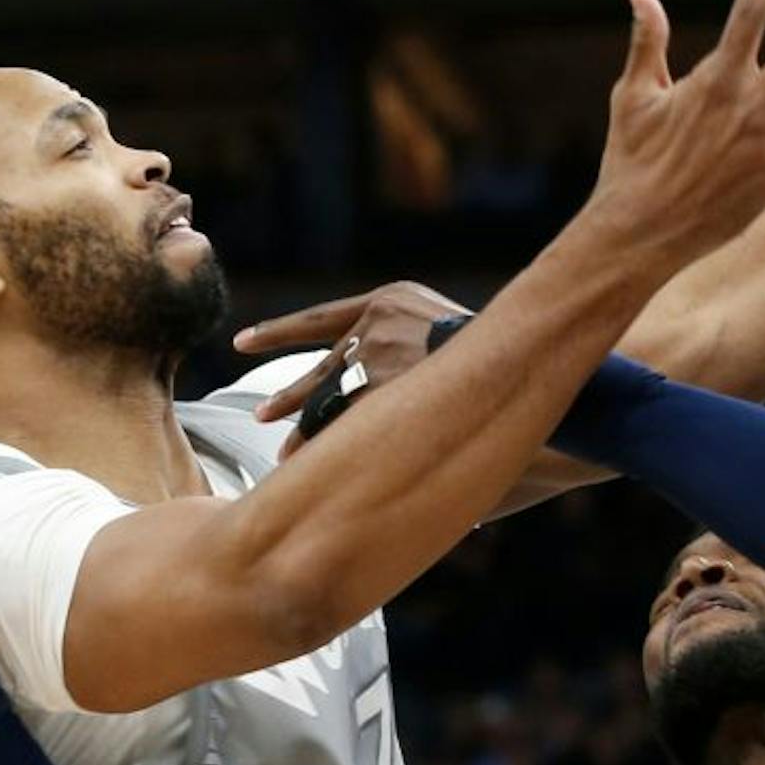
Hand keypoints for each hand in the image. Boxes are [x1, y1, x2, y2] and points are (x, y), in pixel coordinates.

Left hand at [232, 282, 472, 459]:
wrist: (521, 350)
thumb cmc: (492, 346)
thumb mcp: (443, 323)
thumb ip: (409, 338)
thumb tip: (394, 368)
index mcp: (386, 301)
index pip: (320, 319)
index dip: (279, 332)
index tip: (244, 342)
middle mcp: (374, 325)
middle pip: (321, 369)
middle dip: (290, 396)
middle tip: (262, 415)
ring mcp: (378, 357)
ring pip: (329, 400)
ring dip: (306, 429)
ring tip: (284, 456)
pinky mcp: (386, 388)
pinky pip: (348, 423)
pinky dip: (328, 444)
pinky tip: (311, 463)